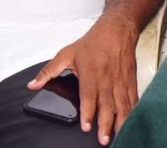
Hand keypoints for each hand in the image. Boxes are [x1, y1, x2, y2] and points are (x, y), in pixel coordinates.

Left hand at [27, 14, 139, 144]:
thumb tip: (32, 85)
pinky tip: (131, 121)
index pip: (89, 96)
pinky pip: (133, 98)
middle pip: (107, 104)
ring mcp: (120, 80)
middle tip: (104, 139)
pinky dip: (133, 110)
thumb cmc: (93, 42)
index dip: (88, 112)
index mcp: (90, 73)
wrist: (118, 29)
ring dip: (121, 120)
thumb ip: (48, 71)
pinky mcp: (130, 80)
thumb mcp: (66, 53)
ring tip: (118, 134)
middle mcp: (107, 78)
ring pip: (122, 104)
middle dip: (106, 123)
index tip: (87, 126)